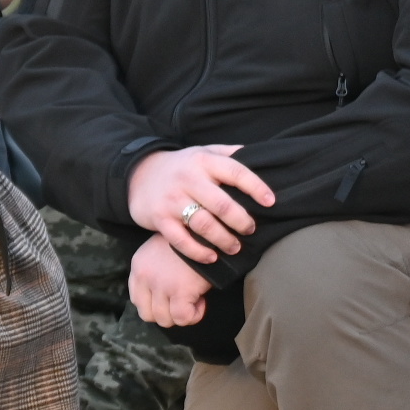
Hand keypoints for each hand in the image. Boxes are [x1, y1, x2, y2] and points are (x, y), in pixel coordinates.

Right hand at [128, 144, 274, 265]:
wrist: (138, 174)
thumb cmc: (182, 166)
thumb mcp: (204, 152)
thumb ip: (229, 154)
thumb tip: (262, 155)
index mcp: (204, 161)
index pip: (236, 172)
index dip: (256, 187)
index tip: (271, 202)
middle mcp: (188, 179)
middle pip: (222, 205)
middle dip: (241, 221)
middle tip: (251, 230)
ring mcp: (172, 199)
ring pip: (204, 224)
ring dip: (223, 239)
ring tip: (235, 247)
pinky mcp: (159, 218)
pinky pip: (181, 240)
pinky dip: (198, 252)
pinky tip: (212, 257)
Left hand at [128, 234, 212, 329]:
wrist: (208, 231)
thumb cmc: (191, 239)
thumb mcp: (163, 249)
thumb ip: (156, 269)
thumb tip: (165, 291)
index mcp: (138, 266)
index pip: (137, 300)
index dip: (156, 303)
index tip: (173, 295)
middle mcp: (145, 277)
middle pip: (148, 315)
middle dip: (167, 313)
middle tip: (184, 301)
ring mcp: (161, 285)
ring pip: (165, 320)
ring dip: (181, 315)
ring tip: (195, 300)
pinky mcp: (180, 291)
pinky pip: (183, 318)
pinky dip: (194, 315)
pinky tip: (202, 301)